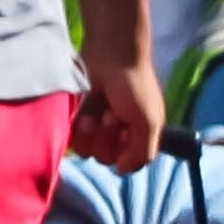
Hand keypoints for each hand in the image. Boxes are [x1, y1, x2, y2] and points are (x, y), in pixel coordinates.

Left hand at [72, 39, 166, 168]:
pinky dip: (78, 128)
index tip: (126, 134)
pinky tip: (85, 112)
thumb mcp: (149, 122)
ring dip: (92, 133)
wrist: (110, 54)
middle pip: (106, 159)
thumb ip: (143, 152)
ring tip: (97, 113)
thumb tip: (123, 169)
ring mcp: (97, 126)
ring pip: (87, 151)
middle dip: (107, 138)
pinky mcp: (78, 117)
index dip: (126, 153)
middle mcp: (119, 133)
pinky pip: (73, 138)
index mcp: (140, 135)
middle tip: (111, 115)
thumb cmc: (134, 86)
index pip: (131, 164)